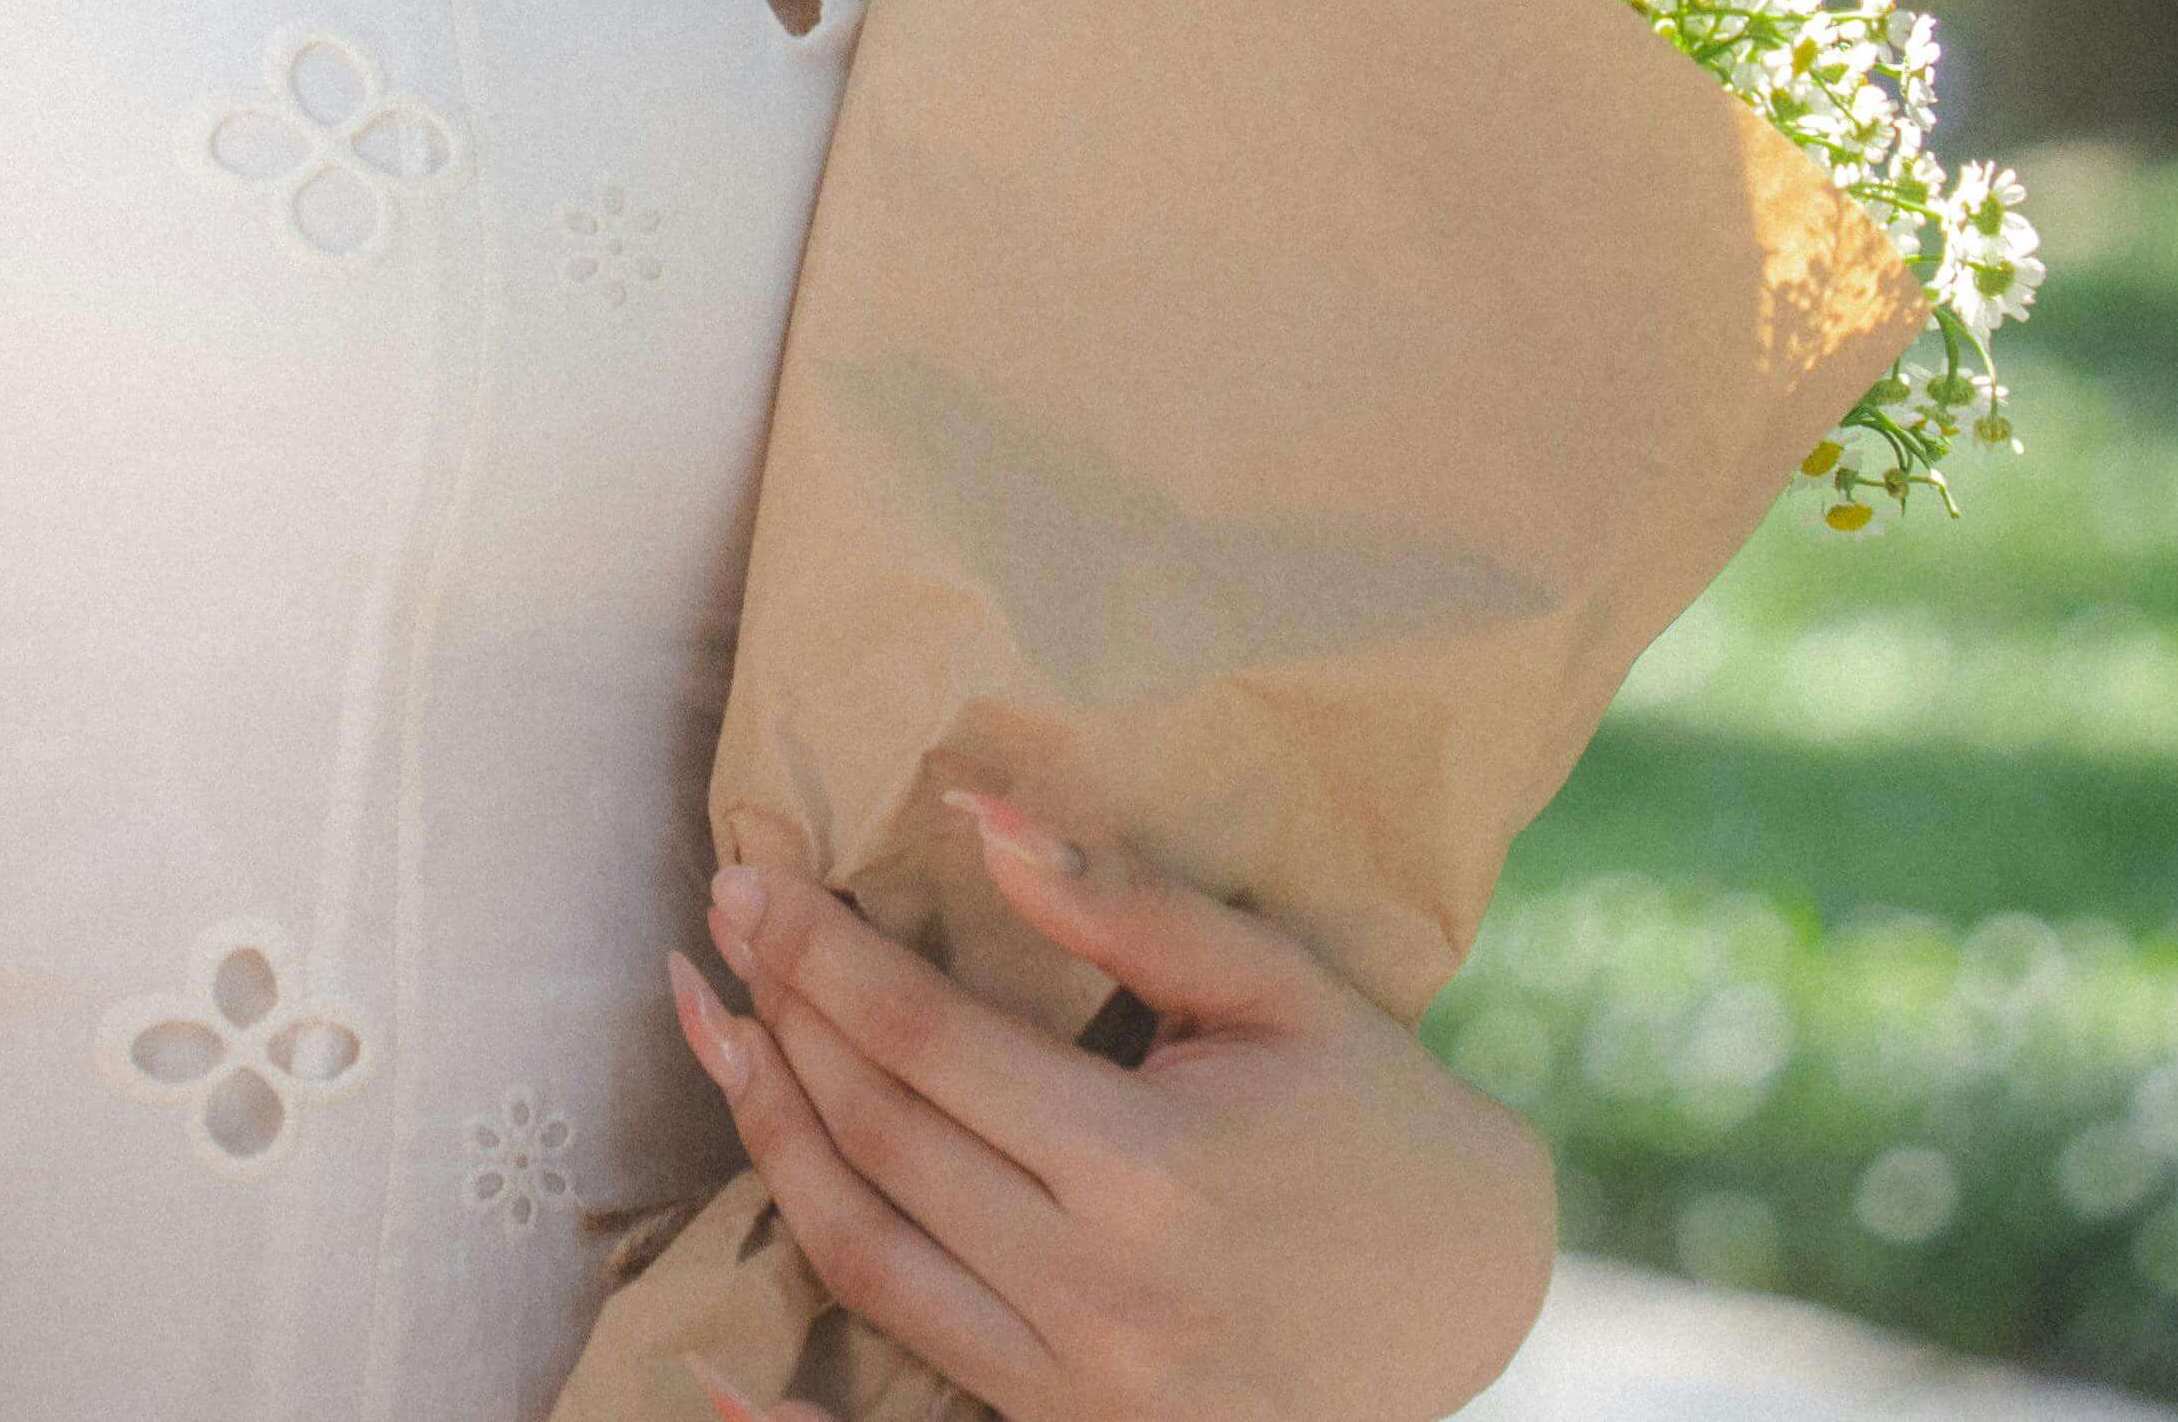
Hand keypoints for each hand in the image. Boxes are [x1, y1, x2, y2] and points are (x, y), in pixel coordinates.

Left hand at [662, 787, 1552, 1421]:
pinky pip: (900, 1398)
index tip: (750, 876)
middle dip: (780, 1015)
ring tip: (714, 1031)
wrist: (1475, 1305)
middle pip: (877, 1135)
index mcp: (1149, 1167)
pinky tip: (702, 1363)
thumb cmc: (1378, 1123)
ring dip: (767, 1136)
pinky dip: (785, 1403)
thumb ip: (1125, 907)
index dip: (820, 949)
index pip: (927, 1036)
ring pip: (859, 1253)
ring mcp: (1074, 1383)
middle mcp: (1095, 1290)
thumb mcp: (1280, 990)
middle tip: (721, 922)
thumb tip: (977, 816)